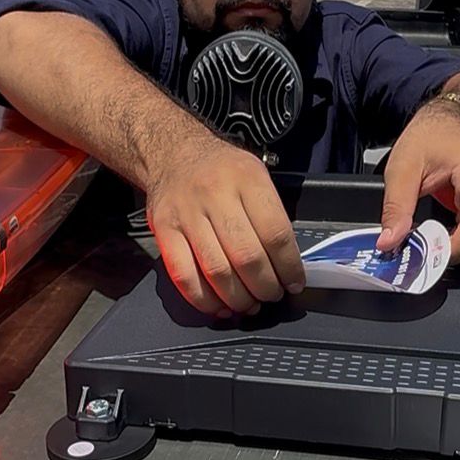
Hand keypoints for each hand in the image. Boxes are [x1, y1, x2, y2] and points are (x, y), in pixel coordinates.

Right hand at [146, 135, 305, 316]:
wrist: (174, 154)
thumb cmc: (221, 170)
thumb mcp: (256, 175)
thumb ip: (271, 215)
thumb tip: (287, 264)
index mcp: (247, 179)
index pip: (275, 234)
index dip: (289, 267)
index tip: (295, 283)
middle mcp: (216, 195)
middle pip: (247, 256)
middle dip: (265, 287)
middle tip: (272, 295)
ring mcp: (187, 214)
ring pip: (217, 271)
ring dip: (238, 298)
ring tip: (249, 304)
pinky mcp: (164, 231)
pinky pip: (184, 276)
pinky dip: (204, 299)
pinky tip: (219, 305)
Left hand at [378, 105, 459, 262]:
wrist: (446, 122)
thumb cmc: (430, 137)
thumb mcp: (403, 167)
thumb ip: (396, 206)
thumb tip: (390, 240)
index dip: (456, 246)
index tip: (429, 257)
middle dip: (452, 250)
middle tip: (421, 255)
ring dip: (455, 246)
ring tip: (426, 244)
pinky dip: (459, 239)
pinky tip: (438, 236)